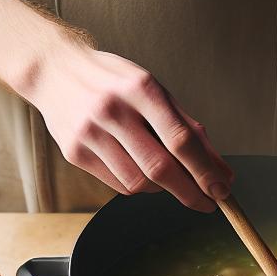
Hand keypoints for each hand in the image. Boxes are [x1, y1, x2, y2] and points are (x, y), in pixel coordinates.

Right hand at [21, 43, 232, 211]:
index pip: (180, 139)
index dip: (205, 170)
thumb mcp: (153, 89)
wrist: (54, 71)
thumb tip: (219, 169)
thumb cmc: (113, 81)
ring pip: (138, 182)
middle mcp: (113, 110)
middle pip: (159, 167)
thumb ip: (186, 126)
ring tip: (170, 180)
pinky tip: (143, 174)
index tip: (222, 190)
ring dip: (162, 189)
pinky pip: (118, 183)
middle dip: (190, 192)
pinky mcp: (75, 152)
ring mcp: (90, 133)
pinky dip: (139, 186)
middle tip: (208, 203)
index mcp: (140, 88)